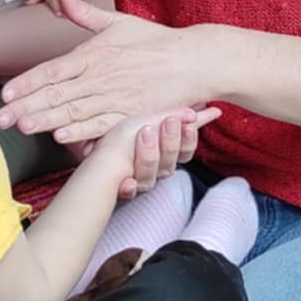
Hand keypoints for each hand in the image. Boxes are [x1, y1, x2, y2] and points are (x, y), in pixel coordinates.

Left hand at [0, 0, 209, 145]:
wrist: (195, 61)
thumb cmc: (155, 41)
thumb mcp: (118, 22)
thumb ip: (84, 13)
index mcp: (94, 54)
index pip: (53, 69)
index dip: (27, 81)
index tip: (6, 92)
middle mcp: (101, 76)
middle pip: (57, 94)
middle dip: (26, 106)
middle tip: (1, 119)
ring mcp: (116, 98)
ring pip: (74, 111)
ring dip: (46, 120)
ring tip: (23, 127)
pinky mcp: (132, 115)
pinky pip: (102, 126)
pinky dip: (82, 132)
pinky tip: (62, 137)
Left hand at [84, 108, 219, 198]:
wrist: (95, 154)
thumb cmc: (121, 137)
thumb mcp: (149, 120)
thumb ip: (176, 117)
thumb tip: (205, 110)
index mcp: (166, 153)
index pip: (185, 149)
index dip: (189, 138)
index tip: (190, 124)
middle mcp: (157, 169)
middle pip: (172, 162)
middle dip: (171, 142)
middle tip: (168, 123)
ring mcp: (141, 180)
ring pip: (153, 174)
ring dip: (150, 154)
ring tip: (144, 133)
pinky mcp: (126, 190)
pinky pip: (130, 190)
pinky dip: (128, 186)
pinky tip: (126, 181)